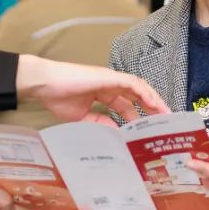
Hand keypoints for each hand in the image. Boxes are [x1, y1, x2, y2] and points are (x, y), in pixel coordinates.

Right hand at [16, 55, 169, 125]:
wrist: (45, 85)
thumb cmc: (57, 97)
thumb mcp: (82, 117)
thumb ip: (99, 123)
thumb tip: (115, 133)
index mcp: (102, 93)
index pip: (126, 104)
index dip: (138, 115)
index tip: (148, 129)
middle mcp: (109, 85)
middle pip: (137, 95)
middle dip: (151, 108)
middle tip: (164, 123)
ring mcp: (110, 79)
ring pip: (138, 87)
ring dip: (152, 100)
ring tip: (164, 114)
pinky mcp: (108, 76)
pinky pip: (132, 83)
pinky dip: (144, 92)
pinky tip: (152, 103)